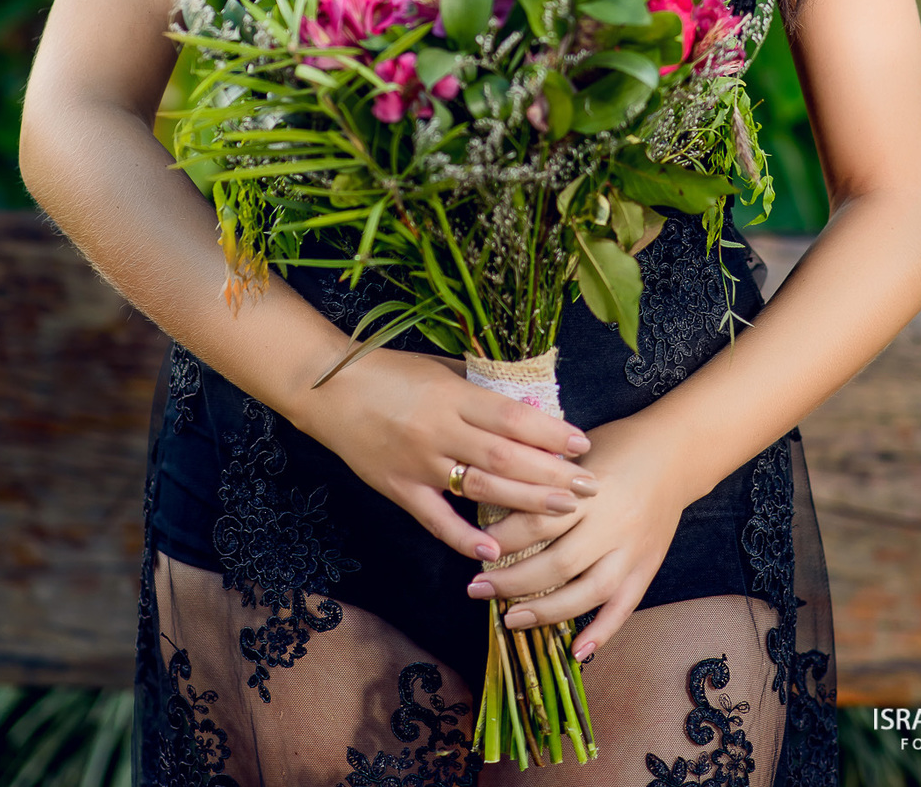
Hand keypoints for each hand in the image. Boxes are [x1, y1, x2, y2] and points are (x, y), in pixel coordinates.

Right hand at [297, 347, 598, 562]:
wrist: (330, 391)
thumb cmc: (390, 372)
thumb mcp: (440, 369)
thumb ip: (480, 387)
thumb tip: (528, 403)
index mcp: (453, 396)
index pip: (512, 417)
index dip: (550, 432)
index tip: (582, 444)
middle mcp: (439, 430)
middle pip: (506, 456)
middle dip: (552, 474)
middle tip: (589, 487)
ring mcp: (419, 463)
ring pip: (480, 487)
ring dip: (525, 503)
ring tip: (564, 511)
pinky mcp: (399, 489)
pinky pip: (435, 519)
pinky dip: (463, 537)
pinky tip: (493, 552)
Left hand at [464, 415, 692, 658]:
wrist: (677, 451)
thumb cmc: (620, 442)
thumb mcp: (579, 447)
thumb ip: (547, 474)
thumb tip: (497, 492)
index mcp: (591, 488)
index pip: (539, 520)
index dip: (503, 538)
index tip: (475, 546)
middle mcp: (613, 524)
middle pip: (557, 564)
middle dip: (513, 581)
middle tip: (477, 588)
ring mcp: (633, 551)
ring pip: (587, 592)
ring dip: (546, 612)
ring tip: (510, 619)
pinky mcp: (649, 567)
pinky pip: (625, 607)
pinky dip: (602, 632)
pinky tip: (576, 652)